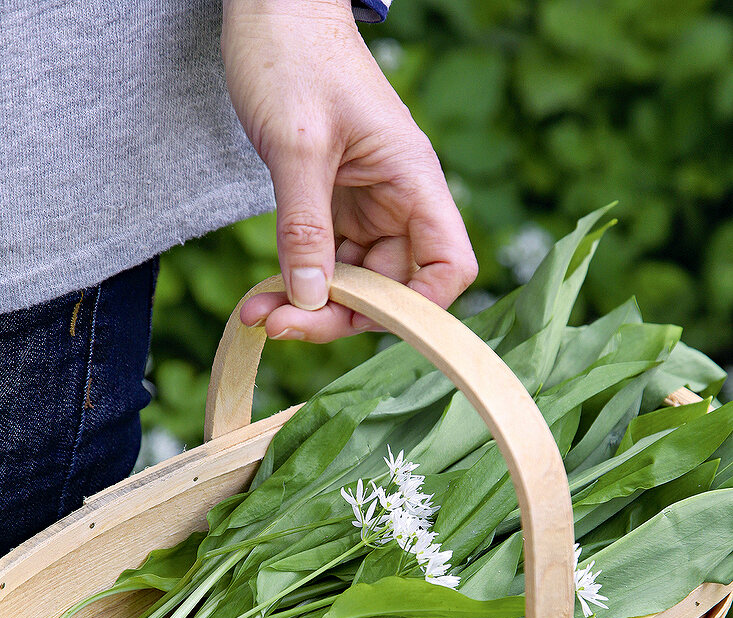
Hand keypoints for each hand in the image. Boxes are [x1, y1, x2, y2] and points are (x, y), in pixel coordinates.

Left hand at [221, 0, 477, 341]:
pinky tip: (263, 294)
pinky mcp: (335, 206)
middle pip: (391, 288)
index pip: (447, 266)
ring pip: (353, 283)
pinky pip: (325, 263)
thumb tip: (312, 300)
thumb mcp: (296, 146)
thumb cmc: (291, 55)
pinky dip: (296, 283)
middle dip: (338, 315)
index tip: (363, 321)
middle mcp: (398, 201)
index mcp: (411, 180)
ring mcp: (367, 207)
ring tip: (258, 311)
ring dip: (308, 306)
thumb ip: (305, 226)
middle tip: (280, 322)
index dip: (420, 308)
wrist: (269, 7)